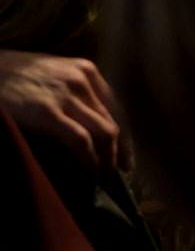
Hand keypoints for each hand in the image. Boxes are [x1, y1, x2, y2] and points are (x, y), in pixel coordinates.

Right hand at [0, 50, 127, 173]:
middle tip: (118, 175)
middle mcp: (83, 80)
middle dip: (119, 152)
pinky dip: (90, 159)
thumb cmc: (12, 75)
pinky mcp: (47, 112)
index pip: (116, 108)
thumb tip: (87, 124)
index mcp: (86, 70)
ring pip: (105, 132)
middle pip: (113, 122)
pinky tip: (90, 173)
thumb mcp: (51, 75)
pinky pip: (81, 140)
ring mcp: (66, 95)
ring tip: (104, 180)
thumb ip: (72, 92)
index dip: (124, 136)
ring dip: (108, 160)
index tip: (126, 158)